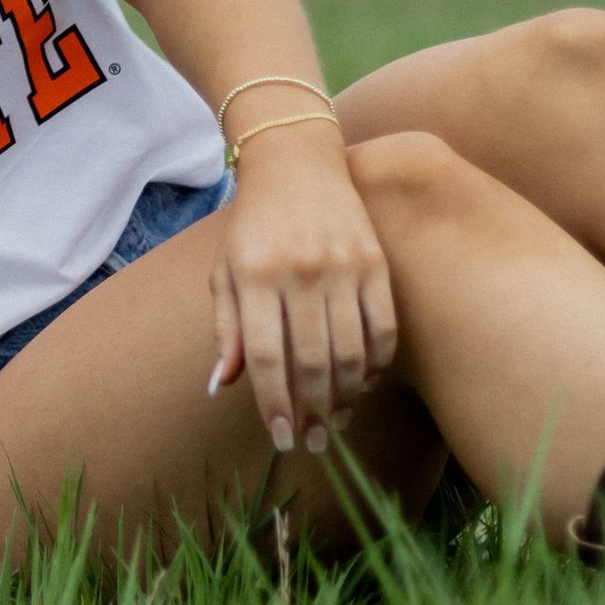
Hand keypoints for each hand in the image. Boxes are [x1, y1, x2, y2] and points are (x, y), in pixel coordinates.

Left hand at [207, 128, 397, 455]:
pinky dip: (376, 364)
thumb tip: (221, 387)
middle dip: (312, 412)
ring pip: (351, 351)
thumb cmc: (253, 226)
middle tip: (311, 442)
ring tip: (335, 422)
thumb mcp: (226, 272)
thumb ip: (227, 330)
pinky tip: (363, 384)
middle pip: (311, 361)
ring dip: (345, 397)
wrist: (296, 162)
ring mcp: (343, 265)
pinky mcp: (375, 262)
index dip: (273, 403)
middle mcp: (300, 271)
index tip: (281, 438)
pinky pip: (383, 327)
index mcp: (255, 275)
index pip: (264, 355)